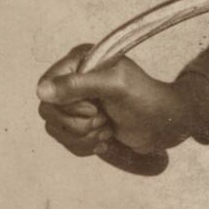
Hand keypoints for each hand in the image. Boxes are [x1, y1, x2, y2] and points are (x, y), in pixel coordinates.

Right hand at [36, 46, 208, 163]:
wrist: (167, 124)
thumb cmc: (147, 99)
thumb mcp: (115, 86)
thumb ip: (78, 85)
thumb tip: (41, 91)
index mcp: (79, 62)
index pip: (47, 86)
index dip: (66, 104)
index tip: (94, 108)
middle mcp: (74, 81)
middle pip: (49, 111)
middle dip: (78, 123)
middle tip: (103, 119)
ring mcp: (78, 104)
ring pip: (56, 129)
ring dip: (83, 136)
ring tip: (107, 129)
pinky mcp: (83, 124)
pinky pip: (67, 141)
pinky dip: (86, 146)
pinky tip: (106, 140)